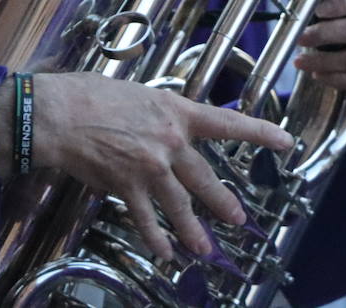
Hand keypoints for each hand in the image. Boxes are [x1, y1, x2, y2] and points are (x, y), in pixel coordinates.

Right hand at [2, 72, 293, 261]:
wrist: (60, 113)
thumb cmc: (89, 94)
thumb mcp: (135, 93)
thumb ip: (156, 112)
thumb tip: (162, 126)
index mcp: (175, 111)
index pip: (227, 123)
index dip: (260, 133)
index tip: (286, 142)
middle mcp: (170, 141)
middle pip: (206, 178)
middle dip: (223, 202)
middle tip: (238, 218)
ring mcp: (151, 167)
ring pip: (180, 206)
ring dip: (193, 231)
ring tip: (204, 249)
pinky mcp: (128, 186)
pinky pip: (146, 219)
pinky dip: (155, 238)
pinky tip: (163, 253)